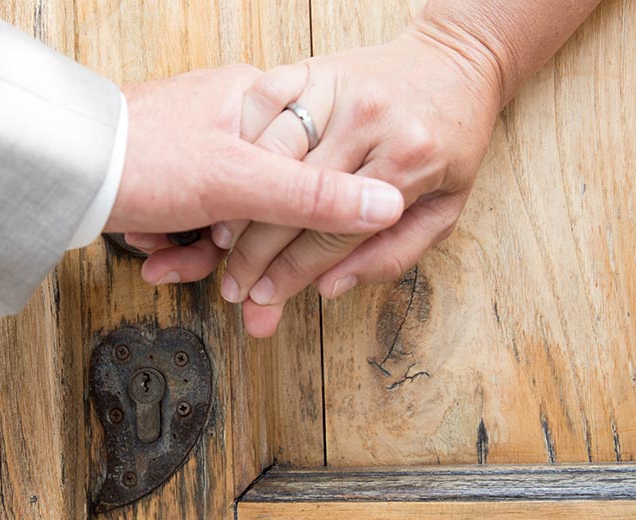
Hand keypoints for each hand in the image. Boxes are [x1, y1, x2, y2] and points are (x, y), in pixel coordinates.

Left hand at [104, 65, 403, 284]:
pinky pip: (199, 219)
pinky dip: (178, 243)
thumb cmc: (142, 157)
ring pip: (234, 215)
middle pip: (274, 199)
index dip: (313, 222)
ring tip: (168, 263)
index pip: (318, 166)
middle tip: (243, 297)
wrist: (56, 166)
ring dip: (203, 253)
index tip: (301, 261)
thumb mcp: (237, 180)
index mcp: (263, 104)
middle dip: (249, 253)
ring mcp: (205, 148)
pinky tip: (153, 251)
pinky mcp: (177, 175)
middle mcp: (238, 121)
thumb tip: (387, 205)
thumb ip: (314, 195)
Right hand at [141, 32, 499, 335]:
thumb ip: (391, 255)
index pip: (333, 232)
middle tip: (233, 287)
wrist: (455, 64)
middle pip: (293, 198)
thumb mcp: (444, 210)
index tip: (263, 298)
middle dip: (254, 252)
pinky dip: (239, 141)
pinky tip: (228, 175)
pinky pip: (261, 104)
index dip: (292, 273)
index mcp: (407, 160)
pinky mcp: (313, 67)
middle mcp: (368, 120)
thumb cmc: (451, 143)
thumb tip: (328, 287)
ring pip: (269, 154)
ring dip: (239, 201)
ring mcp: (337, 88)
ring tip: (220, 243)